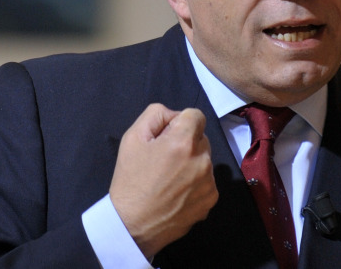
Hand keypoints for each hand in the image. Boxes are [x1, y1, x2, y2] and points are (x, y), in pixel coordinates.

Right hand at [109, 104, 218, 257]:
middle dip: (186, 143)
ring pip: (204, 160)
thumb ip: (155, 115)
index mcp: (182, 142)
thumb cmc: (130, 180)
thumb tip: (174, 116)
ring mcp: (209, 182)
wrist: (132, 225)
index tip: (168, 136)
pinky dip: (195, 183)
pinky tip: (177, 193)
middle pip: (201, 138)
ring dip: (192, 163)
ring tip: (169, 179)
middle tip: (164, 159)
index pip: (196, 115)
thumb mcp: (132, 138)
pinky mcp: (210, 200)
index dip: (180, 122)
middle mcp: (202, 160)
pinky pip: (206, 181)